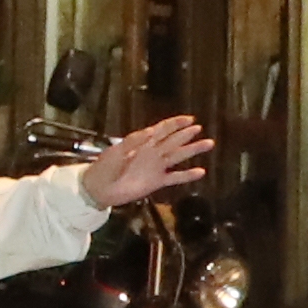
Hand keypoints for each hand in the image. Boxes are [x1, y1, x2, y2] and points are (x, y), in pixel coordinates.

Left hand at [78, 116, 213, 209]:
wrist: (99, 189)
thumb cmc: (104, 167)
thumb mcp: (116, 151)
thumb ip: (133, 141)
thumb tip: (150, 131)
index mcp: (142, 143)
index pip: (161, 130)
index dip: (175, 124)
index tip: (189, 119)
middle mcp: (152, 153)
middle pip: (173, 141)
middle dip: (186, 134)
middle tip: (199, 128)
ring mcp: (156, 167)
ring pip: (178, 156)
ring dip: (192, 150)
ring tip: (208, 144)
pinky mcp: (157, 182)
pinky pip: (175, 177)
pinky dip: (188, 175)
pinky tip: (201, 172)